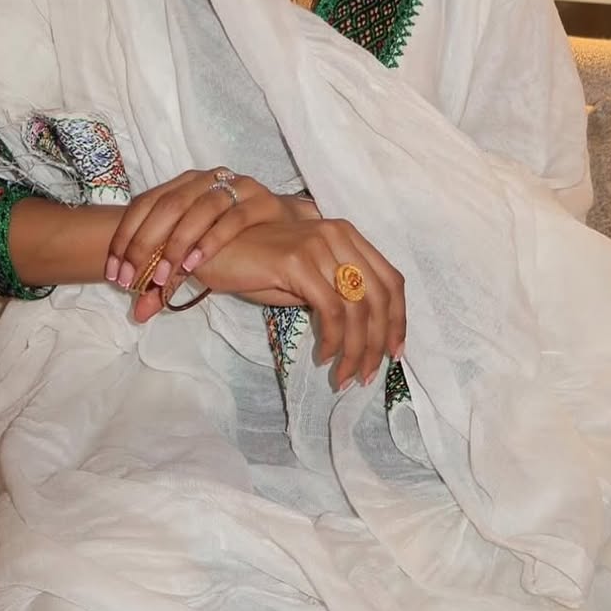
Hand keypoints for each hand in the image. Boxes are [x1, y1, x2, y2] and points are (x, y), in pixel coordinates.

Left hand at [104, 168, 314, 309]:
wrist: (288, 230)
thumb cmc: (236, 245)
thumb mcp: (194, 258)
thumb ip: (168, 279)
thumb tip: (139, 313)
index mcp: (185, 184)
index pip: (145, 203)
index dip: (124, 238)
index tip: (114, 273)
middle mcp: (207, 180)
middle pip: (167, 205)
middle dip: (144, 244)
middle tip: (132, 279)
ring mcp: (237, 187)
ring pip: (199, 208)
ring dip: (176, 244)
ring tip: (162, 276)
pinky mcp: (263, 201)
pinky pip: (234, 218)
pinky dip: (211, 241)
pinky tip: (197, 264)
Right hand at [172, 216, 406, 389]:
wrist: (212, 249)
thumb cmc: (256, 265)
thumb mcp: (304, 276)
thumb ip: (335, 292)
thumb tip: (365, 334)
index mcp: (346, 235)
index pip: (390, 280)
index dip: (398, 320)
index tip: (393, 354)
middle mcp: (338, 234)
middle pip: (381, 296)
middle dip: (379, 342)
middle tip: (367, 374)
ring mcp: (318, 244)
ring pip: (357, 307)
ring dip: (355, 350)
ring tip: (344, 376)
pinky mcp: (297, 261)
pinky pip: (330, 309)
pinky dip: (333, 339)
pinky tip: (323, 355)